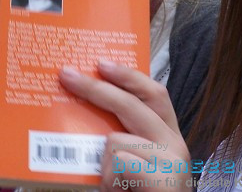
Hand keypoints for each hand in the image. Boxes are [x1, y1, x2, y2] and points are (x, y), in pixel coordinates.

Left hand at [59, 59, 191, 191]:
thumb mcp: (130, 168)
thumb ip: (120, 143)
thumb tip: (84, 114)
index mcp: (169, 139)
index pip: (155, 95)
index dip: (129, 76)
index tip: (102, 61)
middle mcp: (176, 146)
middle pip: (133, 104)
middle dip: (96, 88)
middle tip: (65, 75)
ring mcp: (171, 163)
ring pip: (116, 140)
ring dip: (102, 166)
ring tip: (114, 188)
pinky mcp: (162, 180)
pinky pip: (116, 165)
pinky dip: (109, 183)